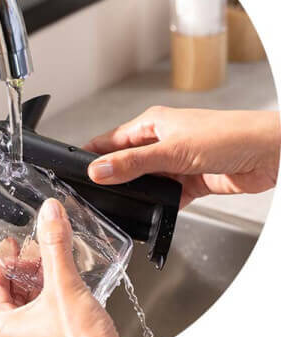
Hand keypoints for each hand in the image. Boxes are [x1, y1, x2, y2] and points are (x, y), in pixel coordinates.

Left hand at [0, 198, 133, 336]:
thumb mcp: (64, 285)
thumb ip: (55, 245)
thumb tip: (49, 215)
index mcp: (6, 328)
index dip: (0, 261)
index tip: (8, 246)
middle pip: (10, 293)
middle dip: (22, 267)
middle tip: (30, 249)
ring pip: (29, 303)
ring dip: (37, 279)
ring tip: (48, 261)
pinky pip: (44, 313)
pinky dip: (50, 294)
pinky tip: (64, 283)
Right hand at [84, 107, 279, 207]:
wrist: (270, 153)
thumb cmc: (227, 135)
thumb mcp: (172, 149)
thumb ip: (133, 163)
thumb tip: (100, 170)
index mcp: (152, 124)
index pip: (111, 139)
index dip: (92, 152)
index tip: (74, 166)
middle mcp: (161, 142)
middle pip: (126, 162)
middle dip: (113, 176)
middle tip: (94, 193)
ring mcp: (175, 162)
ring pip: (145, 181)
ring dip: (138, 192)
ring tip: (123, 204)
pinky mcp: (190, 181)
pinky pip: (166, 196)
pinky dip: (160, 205)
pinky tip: (154, 212)